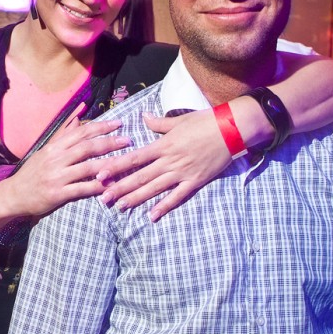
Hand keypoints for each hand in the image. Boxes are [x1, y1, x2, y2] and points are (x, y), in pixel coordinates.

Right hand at [0, 118, 131, 224]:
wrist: (12, 195)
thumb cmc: (32, 172)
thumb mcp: (45, 151)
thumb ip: (63, 136)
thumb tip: (79, 119)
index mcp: (54, 147)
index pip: (81, 132)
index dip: (101, 127)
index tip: (118, 123)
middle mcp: (56, 159)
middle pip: (87, 147)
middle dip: (109, 142)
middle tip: (127, 140)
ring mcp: (57, 177)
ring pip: (87, 167)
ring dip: (108, 164)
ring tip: (125, 162)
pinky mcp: (58, 194)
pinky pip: (81, 189)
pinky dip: (97, 187)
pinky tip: (110, 186)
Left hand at [95, 110, 230, 221]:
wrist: (232, 129)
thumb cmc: (205, 121)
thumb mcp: (179, 120)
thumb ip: (158, 123)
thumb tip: (142, 117)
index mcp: (163, 145)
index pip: (134, 158)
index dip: (116, 167)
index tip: (100, 174)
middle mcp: (169, 161)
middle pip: (140, 176)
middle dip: (120, 188)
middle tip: (103, 198)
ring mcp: (182, 173)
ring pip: (154, 188)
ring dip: (136, 198)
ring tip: (120, 207)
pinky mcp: (195, 181)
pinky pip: (177, 197)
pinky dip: (164, 207)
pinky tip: (152, 216)